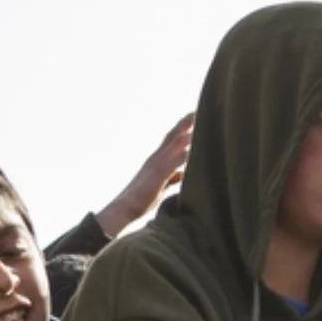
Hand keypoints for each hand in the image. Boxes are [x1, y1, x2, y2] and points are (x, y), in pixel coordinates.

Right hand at [97, 113, 194, 236]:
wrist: (124, 208)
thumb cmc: (142, 199)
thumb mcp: (161, 186)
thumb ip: (172, 177)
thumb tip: (183, 173)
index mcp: (155, 161)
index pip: (170, 140)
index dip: (181, 129)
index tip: (192, 118)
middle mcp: (154, 159)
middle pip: (171, 137)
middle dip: (183, 124)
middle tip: (196, 112)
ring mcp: (155, 166)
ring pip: (171, 146)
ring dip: (184, 134)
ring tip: (197, 124)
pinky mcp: (156, 176)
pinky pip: (171, 163)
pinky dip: (181, 155)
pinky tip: (191, 149)